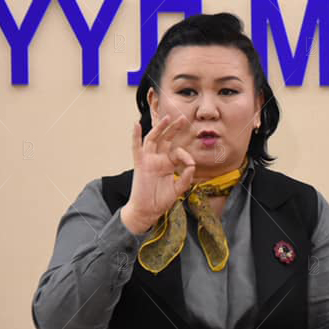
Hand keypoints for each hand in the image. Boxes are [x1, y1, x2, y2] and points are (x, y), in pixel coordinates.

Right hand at [121, 114, 195, 233]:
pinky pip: (136, 147)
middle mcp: (158, 159)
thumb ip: (186, 178)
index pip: (178, 152)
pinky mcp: (139, 164)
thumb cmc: (160, 200)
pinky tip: (137, 125)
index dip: (186, 155)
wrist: (147, 211)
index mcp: (168, 164)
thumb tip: (192, 166)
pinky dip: (136, 136)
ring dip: (159, 128)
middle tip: (183, 118)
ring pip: (153, 139)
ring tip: (167, 117)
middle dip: (174, 128)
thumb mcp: (178, 189)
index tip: (191, 164)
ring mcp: (148, 160)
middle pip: (166, 139)